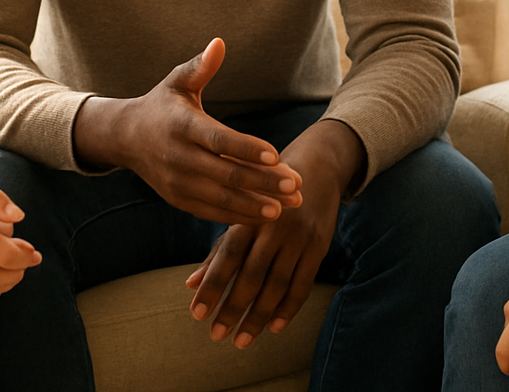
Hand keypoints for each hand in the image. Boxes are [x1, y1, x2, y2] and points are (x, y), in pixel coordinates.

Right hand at [75, 38, 303, 224]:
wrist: (125, 137)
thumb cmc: (161, 105)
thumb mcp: (176, 82)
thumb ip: (200, 67)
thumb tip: (219, 43)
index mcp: (182, 126)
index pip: (218, 139)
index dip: (246, 148)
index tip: (275, 155)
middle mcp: (179, 157)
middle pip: (226, 173)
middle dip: (263, 182)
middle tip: (296, 185)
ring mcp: (178, 182)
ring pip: (222, 198)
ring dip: (256, 205)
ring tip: (288, 207)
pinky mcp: (179, 200)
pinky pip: (212, 212)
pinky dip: (239, 215)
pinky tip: (266, 214)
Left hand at [185, 121, 361, 346]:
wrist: (316, 169)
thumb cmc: (266, 196)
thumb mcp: (241, 214)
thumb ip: (218, 250)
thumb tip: (190, 284)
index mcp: (249, 215)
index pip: (227, 256)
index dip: (212, 285)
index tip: (196, 314)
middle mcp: (274, 226)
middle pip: (252, 275)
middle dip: (233, 308)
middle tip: (216, 335)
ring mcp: (299, 238)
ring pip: (277, 284)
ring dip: (258, 316)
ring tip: (241, 340)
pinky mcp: (318, 247)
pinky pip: (303, 284)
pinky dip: (288, 308)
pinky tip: (274, 328)